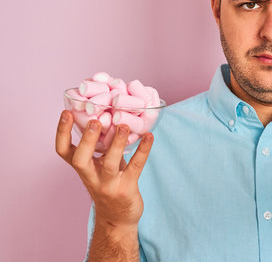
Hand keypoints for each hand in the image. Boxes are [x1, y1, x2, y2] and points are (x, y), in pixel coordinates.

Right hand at [55, 110, 152, 227]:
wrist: (117, 219)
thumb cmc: (109, 184)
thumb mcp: (100, 166)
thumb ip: (102, 145)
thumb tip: (111, 114)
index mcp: (83, 168)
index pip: (64, 151)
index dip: (61, 133)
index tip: (66, 112)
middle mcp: (91, 177)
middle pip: (80, 159)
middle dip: (87, 140)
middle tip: (94, 121)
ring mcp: (108, 184)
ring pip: (109, 163)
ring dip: (117, 143)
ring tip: (124, 125)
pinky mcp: (127, 188)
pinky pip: (135, 167)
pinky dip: (143, 150)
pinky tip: (149, 137)